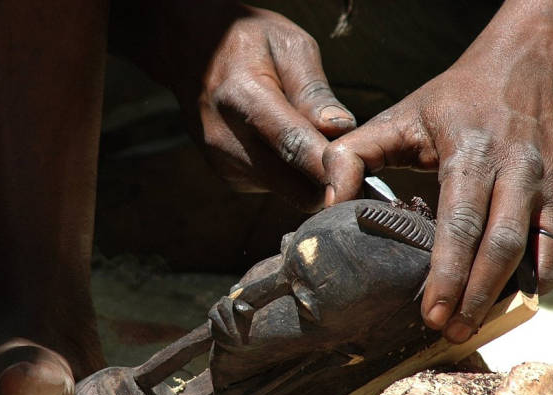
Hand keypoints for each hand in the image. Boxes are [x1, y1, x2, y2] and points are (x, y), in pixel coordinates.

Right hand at [135, 2, 355, 211]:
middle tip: (351, 162)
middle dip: (328, 181)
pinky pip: (275, 188)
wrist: (191, 53)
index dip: (329, 170)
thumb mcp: (288, 46)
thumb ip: (314, 91)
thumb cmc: (248, 42)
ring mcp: (224, 164)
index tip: (361, 185)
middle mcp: (227, 140)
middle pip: (293, 187)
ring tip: (311, 140)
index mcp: (242, 98)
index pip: (294, 146)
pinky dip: (291, 176)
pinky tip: (285, 146)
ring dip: (309, 178)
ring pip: (288, 193)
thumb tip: (340, 130)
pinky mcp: (228, 177)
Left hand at [321, 0, 552, 342]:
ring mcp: (541, 182)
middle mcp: (512, 169)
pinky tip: (519, 298)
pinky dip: (542, 273)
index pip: (459, 222)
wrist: (525, 66)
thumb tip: (330, 202)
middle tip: (451, 334)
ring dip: (503, 292)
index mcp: (468, 153)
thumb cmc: (453, 97)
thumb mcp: (396, 115)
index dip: (447, 272)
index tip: (431, 314)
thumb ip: (353, 154)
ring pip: (529, 249)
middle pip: (498, 245)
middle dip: (474, 295)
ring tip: (475, 326)